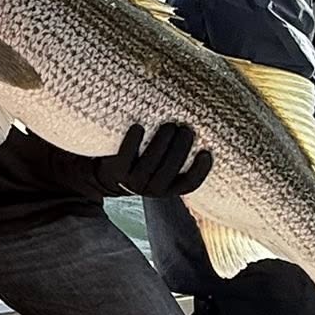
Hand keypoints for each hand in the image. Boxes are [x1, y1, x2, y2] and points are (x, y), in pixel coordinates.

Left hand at [97, 121, 212, 198]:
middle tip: (186, 129)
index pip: (189, 184)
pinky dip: (133, 142)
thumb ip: (178, 153)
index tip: (206, 152)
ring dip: (161, 143)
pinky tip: (139, 127)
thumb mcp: (164, 163)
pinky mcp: (116, 172)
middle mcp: (152, 189)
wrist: (109, 175)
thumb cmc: (145, 161)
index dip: (199, 171)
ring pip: (149, 164)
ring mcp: (133, 182)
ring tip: (169, 125)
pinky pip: (125, 157)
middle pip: (169, 171)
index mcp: (169, 188)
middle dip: (180, 149)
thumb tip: (202, 128)